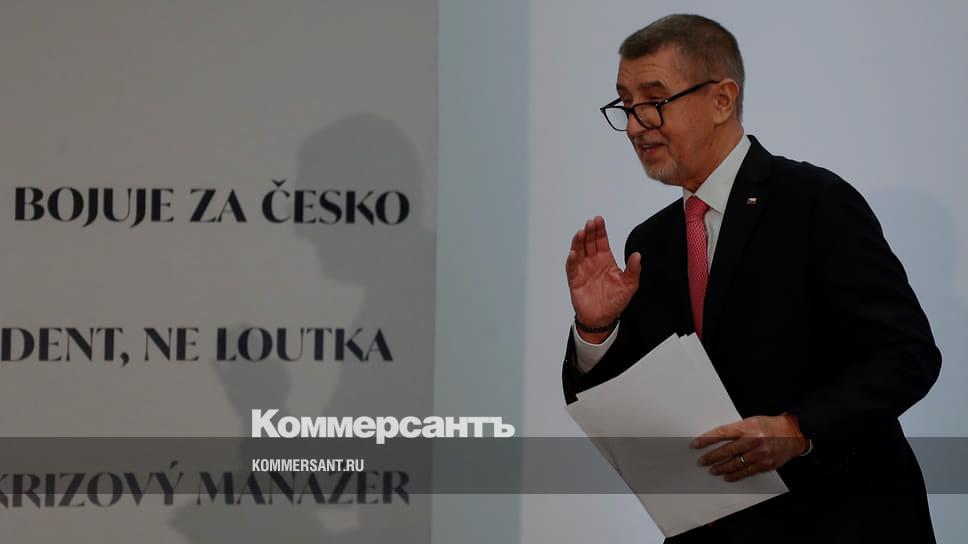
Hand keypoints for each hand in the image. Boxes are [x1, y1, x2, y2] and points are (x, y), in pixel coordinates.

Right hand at [565, 216, 640, 342]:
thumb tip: (638, 255)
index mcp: (605, 259)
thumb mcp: (629, 286)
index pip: (601, 240)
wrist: (602, 318)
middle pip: (589, 242)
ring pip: (579, 251)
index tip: (598, 220)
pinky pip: (571, 267)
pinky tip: (574, 253)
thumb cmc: (615, 301)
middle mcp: (592, 261)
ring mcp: (582, 269)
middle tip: (590, 223)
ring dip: (579, 242)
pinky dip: (572, 259)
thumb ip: (633, 270)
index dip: (600, 230)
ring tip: (581, 233)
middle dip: (589, 232)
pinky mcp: (574, 279)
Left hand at [693, 414, 808, 481]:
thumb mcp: (752, 421)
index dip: (707, 440)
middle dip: (712, 457)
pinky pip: (747, 472)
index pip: (722, 433)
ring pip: (735, 463)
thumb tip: (717, 438)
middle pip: (727, 450)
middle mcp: (754, 440)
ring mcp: (760, 454)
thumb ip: (737, 429)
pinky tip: (727, 477)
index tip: (696, 444)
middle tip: (702, 461)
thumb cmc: (770, 426)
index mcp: (748, 427)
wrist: (794, 434)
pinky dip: (735, 475)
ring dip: (721, 468)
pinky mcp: (766, 464)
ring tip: (712, 470)